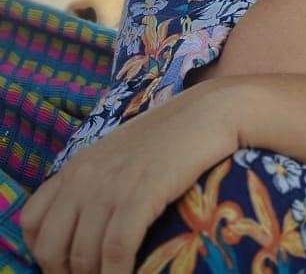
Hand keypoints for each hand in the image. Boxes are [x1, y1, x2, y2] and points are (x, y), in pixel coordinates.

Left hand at [20, 77, 240, 273]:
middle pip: (52, 247)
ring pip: (84, 254)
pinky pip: (118, 248)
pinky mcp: (143, 190)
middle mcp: (86, 175)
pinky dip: (121, 272)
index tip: (71, 267)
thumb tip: (86, 223)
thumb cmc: (173, 135)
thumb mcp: (122, 153)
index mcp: (77, 165)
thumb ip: (97, 180)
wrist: (210, 111)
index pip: (32, 222)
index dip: (46, 255)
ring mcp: (114, 182)